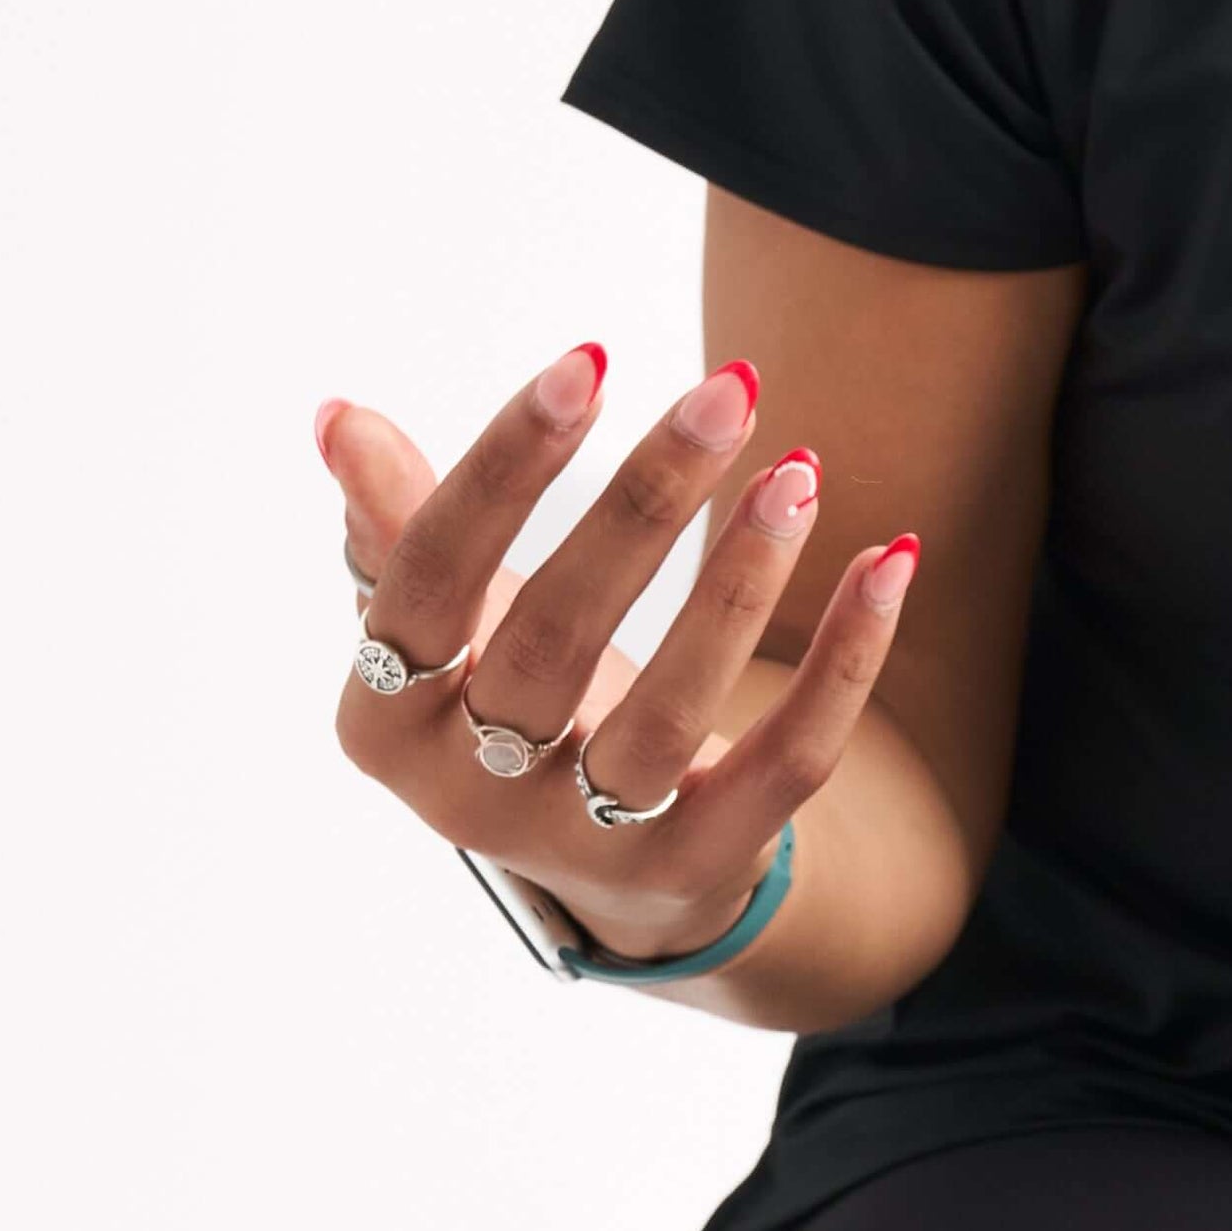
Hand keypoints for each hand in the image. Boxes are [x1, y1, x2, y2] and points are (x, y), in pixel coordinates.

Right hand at [319, 336, 919, 960]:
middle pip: (557, 638)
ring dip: (742, 582)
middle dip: (643, 503)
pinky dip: (846, 661)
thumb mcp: (448, 625)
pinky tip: (890, 557)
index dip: (503, 469)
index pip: (430, 580)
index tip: (589, 360)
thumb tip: (341, 417)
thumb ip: (399, 524)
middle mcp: (470, 798)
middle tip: (727, 389)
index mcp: (386, 719)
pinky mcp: (702, 864)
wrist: (608, 870)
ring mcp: (588, 844)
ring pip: (671, 711)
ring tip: (801, 470)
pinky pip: (789, 761)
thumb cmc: (511, 700)